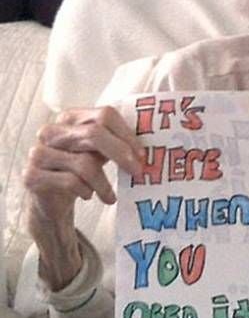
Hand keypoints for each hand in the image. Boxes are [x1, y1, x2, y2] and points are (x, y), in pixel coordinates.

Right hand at [23, 106, 142, 289]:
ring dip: (103, 183)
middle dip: (121, 154)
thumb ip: (115, 144)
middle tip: (137, 172)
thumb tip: (147, 148)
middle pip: (94, 134)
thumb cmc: (79, 171)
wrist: (49, 202)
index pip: (104, 115)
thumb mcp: (97, 153)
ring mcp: (38, 152)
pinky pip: (70, 182)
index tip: (141, 154)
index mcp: (70, 118)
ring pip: (84, 163)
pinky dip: (86, 191)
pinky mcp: (32, 176)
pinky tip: (88, 196)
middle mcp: (51, 131)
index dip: (127, 134)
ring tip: (109, 196)